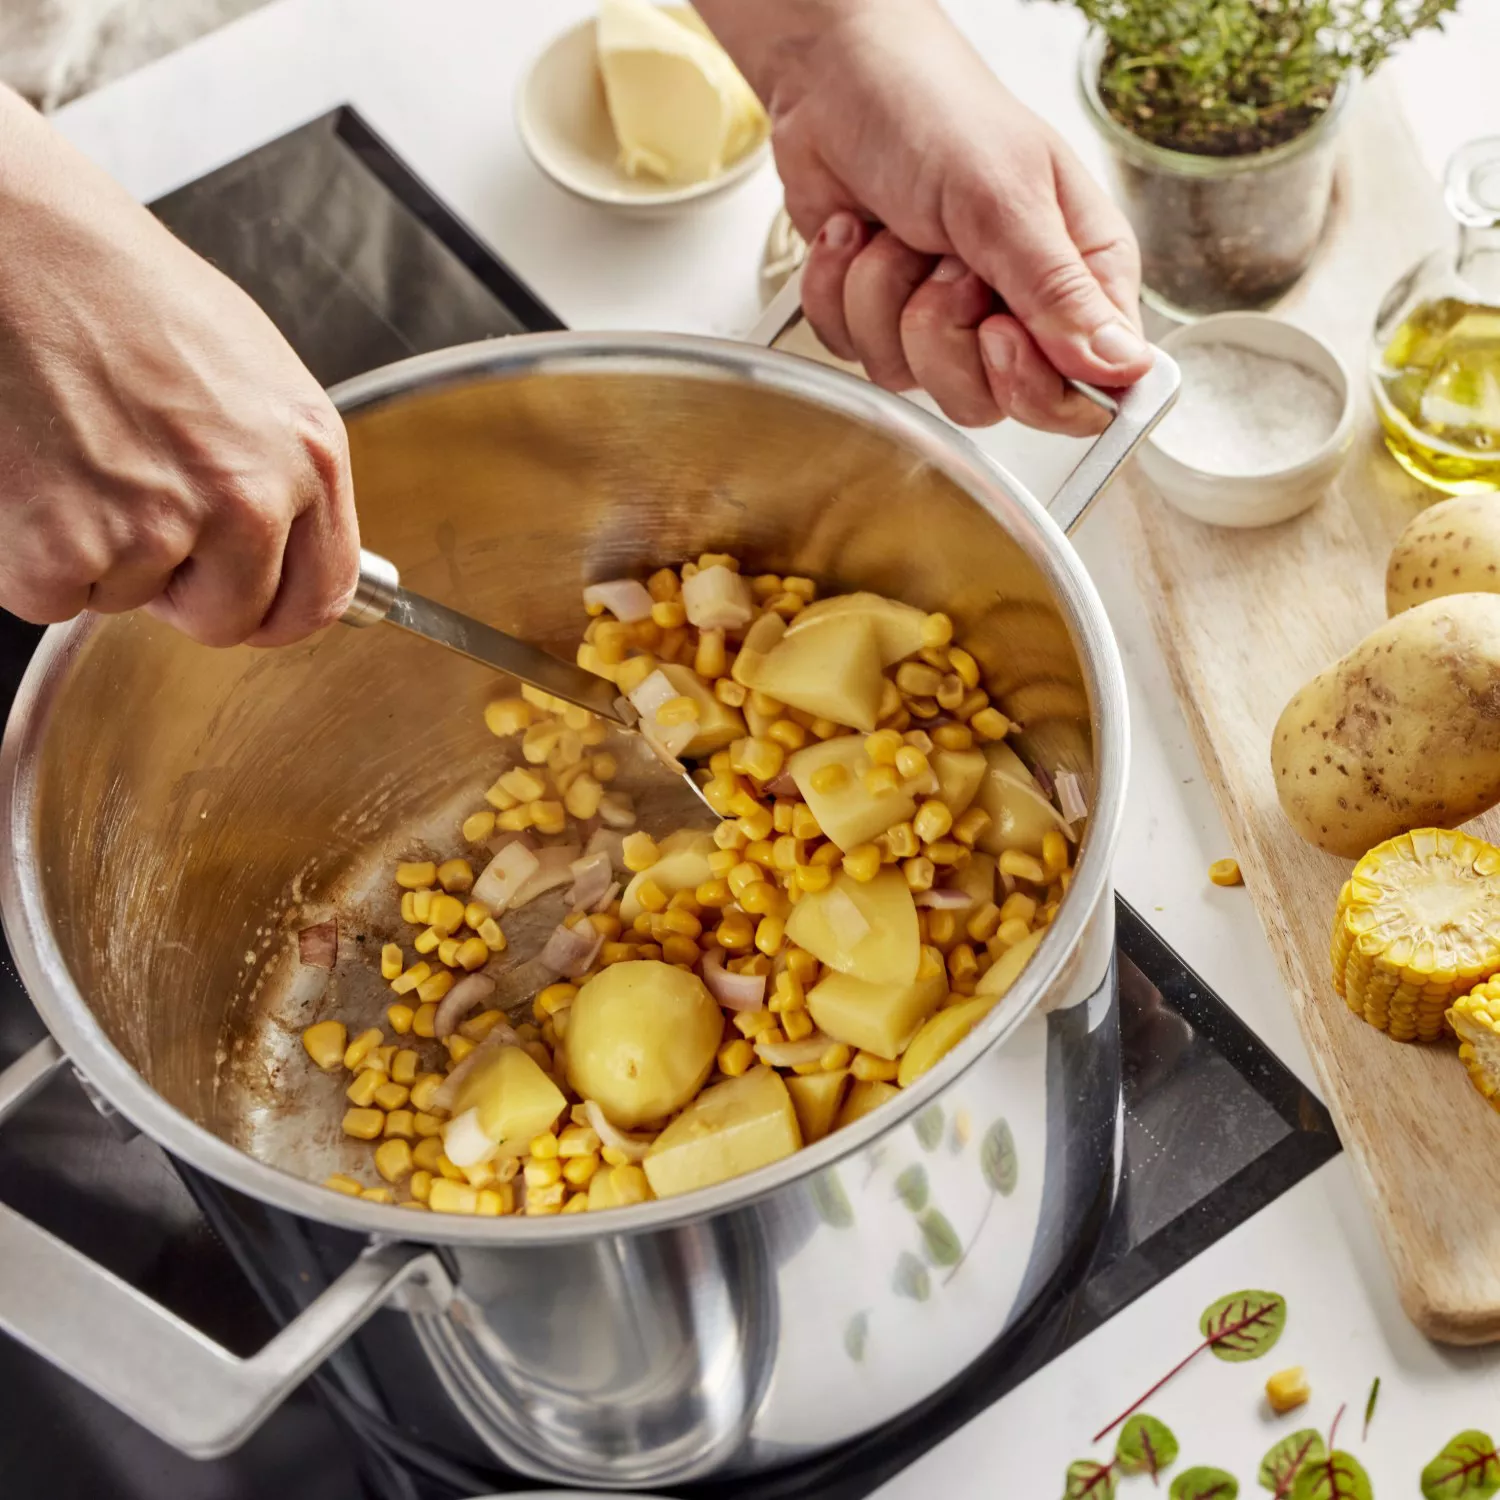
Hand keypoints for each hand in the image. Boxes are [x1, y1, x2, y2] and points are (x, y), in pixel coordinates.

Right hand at [0, 88, 357, 645]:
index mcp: (308, 455)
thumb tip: (291, 542)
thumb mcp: (252, 374)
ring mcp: (160, 527)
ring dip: (100, 555)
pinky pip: (54, 596)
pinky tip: (35, 475)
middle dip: (183, 590)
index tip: (248, 604)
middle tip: (136, 515)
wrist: (15, 244)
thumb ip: (280, 468)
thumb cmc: (118, 289)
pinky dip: (31, 555)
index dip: (276, 612)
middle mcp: (248, 498)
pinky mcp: (67, 548)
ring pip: (134, 602)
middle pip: (231, 620)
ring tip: (79, 457)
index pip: (322, 596)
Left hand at [699, 0, 1149, 434]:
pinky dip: (839, 293)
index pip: (1081, 393)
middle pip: (988, 400)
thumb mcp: (1004, 198)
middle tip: (941, 263)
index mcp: (1080, 277)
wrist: (836, 78)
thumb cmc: (935, 112)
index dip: (1032, 383)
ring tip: (896, 232)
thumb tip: (1123, 369)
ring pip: (911, 379)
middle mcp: (1018, 309)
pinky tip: (855, 236)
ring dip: (883, 299)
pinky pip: (855, 353)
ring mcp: (946, 320)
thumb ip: (1057, 292)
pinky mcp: (883, 320)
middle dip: (942, 334)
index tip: (997, 331)